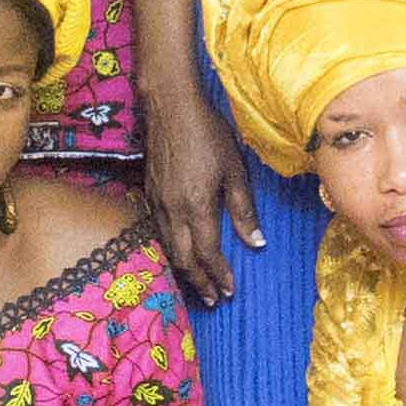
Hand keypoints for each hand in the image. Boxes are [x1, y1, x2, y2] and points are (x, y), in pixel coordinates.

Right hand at [140, 72, 255, 307]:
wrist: (169, 106)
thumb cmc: (207, 132)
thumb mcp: (234, 169)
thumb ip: (243, 208)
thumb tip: (256, 242)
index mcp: (197, 206)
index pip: (208, 252)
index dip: (219, 275)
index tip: (230, 291)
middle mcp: (173, 210)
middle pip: (183, 259)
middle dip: (199, 282)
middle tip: (213, 299)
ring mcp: (157, 203)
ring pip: (167, 248)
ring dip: (183, 270)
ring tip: (197, 283)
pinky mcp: (148, 193)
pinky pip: (157, 232)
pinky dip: (169, 250)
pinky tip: (177, 252)